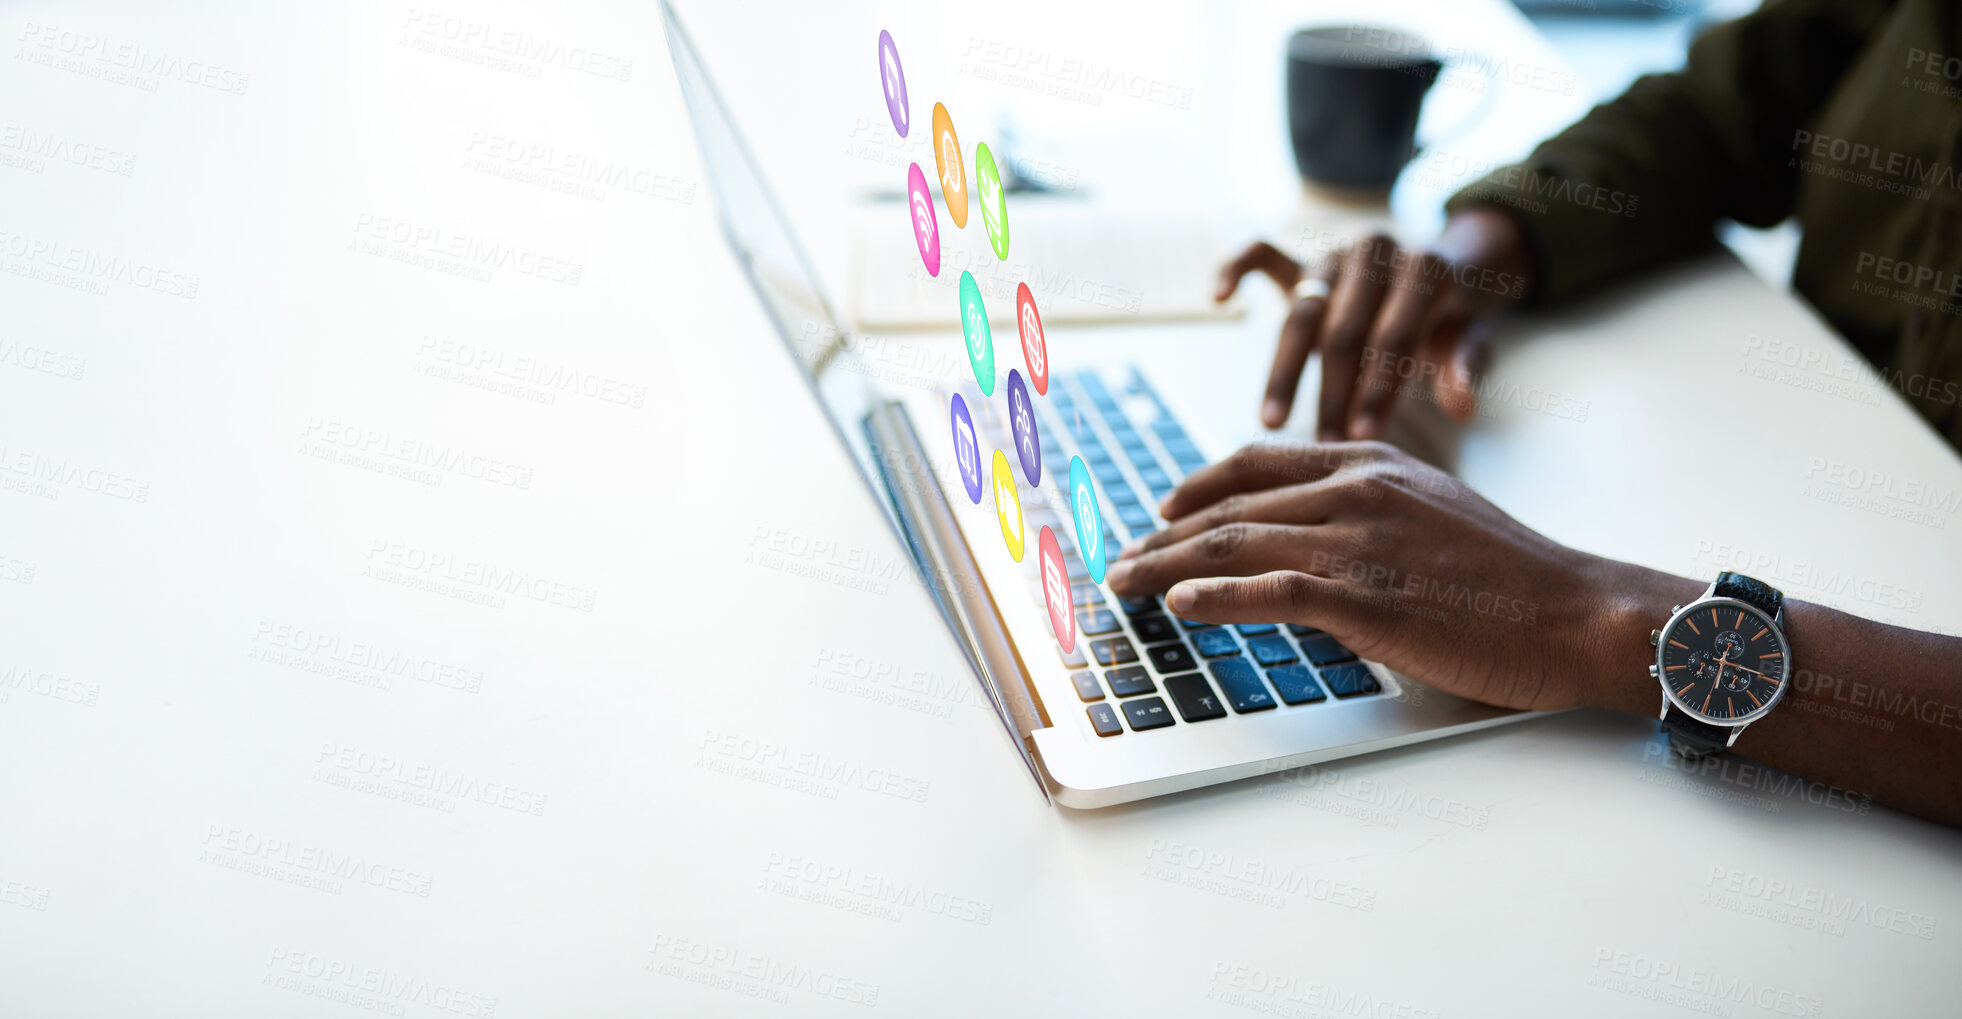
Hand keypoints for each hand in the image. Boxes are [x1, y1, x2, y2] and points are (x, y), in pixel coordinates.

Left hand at [1103, 441, 1688, 711]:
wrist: (1576, 610)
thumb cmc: (1511, 575)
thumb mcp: (1432, 512)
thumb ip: (1366, 510)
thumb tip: (1304, 536)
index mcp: (1370, 463)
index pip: (1257, 463)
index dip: (1196, 486)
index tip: (1159, 511)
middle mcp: (1356, 490)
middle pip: (1230, 505)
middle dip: (1163, 536)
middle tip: (1121, 562)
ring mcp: (1360, 541)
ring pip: (1236, 544)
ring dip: (1167, 568)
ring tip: (1125, 586)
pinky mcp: (1369, 598)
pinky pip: (1272, 591)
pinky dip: (1216, 598)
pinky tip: (1180, 607)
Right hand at [1214, 207, 1535, 438]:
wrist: (1434, 269)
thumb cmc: (1447, 317)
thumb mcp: (1468, 339)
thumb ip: (1464, 366)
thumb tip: (1462, 408)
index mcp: (1423, 268)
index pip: (1393, 336)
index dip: (1378, 389)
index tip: (1363, 439)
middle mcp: (1375, 251)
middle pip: (1343, 329)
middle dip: (1333, 393)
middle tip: (1323, 445)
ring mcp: (1334, 252)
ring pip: (1300, 311)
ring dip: (1284, 372)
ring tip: (1272, 422)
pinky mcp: (1302, 256)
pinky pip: (1260, 250)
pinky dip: (1235, 267)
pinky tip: (1219, 300)